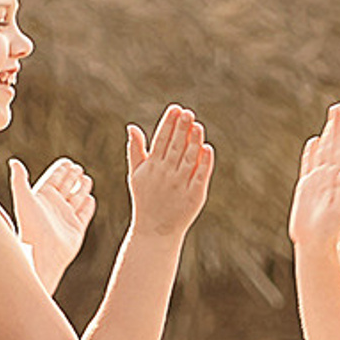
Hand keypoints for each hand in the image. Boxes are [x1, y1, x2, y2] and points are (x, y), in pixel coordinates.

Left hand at [9, 156, 93, 292]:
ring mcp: (66, 218)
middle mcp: (54, 207)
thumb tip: (14, 162)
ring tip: (86, 178)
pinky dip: (88, 206)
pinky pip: (84, 214)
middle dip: (72, 177)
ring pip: (76, 199)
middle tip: (78, 168)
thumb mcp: (23, 198)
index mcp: (41, 197)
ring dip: (81, 188)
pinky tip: (90, 198)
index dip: (60, 170)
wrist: (42, 252)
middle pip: (65, 187)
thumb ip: (20, 179)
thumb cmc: (30, 226)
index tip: (68, 162)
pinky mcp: (76, 229)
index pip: (53, 179)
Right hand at [126, 105, 213, 239]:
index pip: (161, 140)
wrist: (154, 230)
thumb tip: (132, 126)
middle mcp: (166, 173)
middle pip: (175, 146)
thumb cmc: (145, 200)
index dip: (168, 123)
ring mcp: (180, 184)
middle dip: (181, 128)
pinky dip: (204, 162)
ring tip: (198, 125)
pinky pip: (200, 176)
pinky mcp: (194, 195)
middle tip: (188, 112)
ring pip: (188, 158)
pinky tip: (207, 148)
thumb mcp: (136, 174)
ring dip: (193, 141)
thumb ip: (136, 150)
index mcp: (152, 166)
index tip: (175, 108)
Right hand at [289, 103, 339, 249]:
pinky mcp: (307, 187)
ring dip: (327, 135)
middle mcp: (330, 177)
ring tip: (331, 119)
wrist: (316, 243)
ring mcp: (318, 181)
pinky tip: (314, 141)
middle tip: (339, 107)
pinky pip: (309, 165)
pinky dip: (311, 153)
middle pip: (334, 147)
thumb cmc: (330, 230)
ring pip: (323, 152)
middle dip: (336, 127)